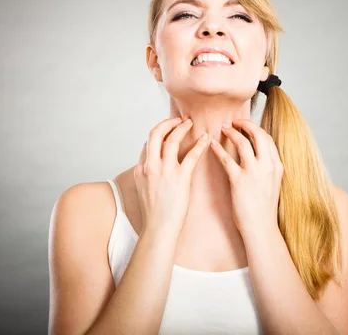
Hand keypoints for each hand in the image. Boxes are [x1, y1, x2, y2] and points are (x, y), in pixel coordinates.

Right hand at [134, 117, 209, 235]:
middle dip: (167, 123)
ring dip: (182, 128)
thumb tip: (154, 166)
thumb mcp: (144, 190)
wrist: (159, 229)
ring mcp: (164, 171)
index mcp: (141, 169)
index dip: (158, 133)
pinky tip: (206, 139)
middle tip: (178, 119)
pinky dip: (199, 144)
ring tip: (190, 124)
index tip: (168, 129)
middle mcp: (150, 166)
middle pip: (155, 134)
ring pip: (171, 140)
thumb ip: (148, 175)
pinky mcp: (180, 178)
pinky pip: (191, 155)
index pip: (147, 143)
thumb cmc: (155, 214)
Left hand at [209, 119, 283, 236]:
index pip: (268, 139)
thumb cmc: (264, 209)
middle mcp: (268, 166)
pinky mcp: (239, 180)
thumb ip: (267, 169)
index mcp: (277, 166)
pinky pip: (227, 159)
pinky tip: (211, 145)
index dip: (256, 129)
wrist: (260, 227)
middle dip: (246, 124)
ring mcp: (254, 172)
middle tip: (235, 121)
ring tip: (223, 128)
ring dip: (232, 132)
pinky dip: (218, 149)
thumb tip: (258, 158)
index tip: (247, 126)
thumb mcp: (272, 184)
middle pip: (258, 135)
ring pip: (243, 143)